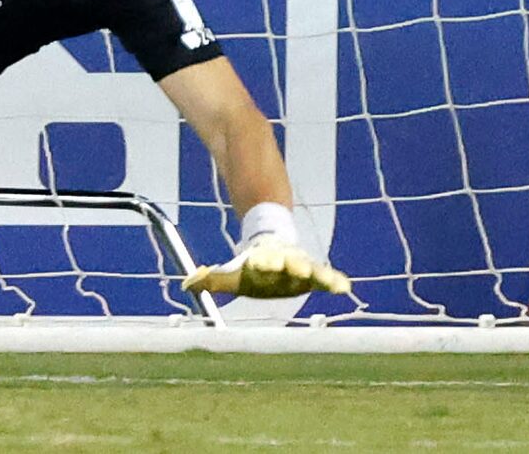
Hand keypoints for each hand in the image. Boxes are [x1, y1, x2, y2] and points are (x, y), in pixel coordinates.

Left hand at [183, 236, 352, 300]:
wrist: (272, 241)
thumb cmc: (251, 266)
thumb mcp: (231, 273)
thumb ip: (211, 280)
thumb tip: (185, 285)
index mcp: (261, 262)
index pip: (260, 261)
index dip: (260, 263)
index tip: (260, 262)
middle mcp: (282, 262)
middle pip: (286, 262)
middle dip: (289, 265)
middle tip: (295, 265)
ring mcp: (299, 265)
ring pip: (309, 268)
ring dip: (315, 274)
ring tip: (325, 280)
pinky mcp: (312, 272)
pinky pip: (325, 277)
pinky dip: (333, 281)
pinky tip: (343, 287)